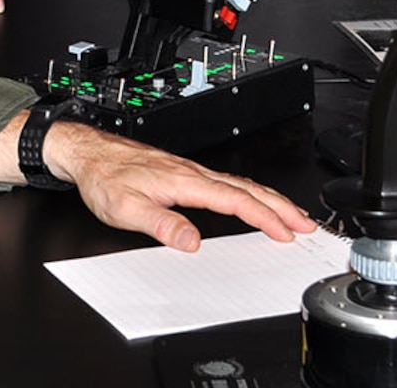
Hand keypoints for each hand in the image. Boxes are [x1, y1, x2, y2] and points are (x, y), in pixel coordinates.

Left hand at [44, 121, 316, 251]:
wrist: (89, 153)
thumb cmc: (105, 178)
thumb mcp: (126, 208)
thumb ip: (162, 224)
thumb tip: (193, 242)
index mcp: (185, 181)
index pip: (235, 200)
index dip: (264, 216)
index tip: (286, 231)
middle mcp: (192, 173)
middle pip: (248, 188)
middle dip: (281, 206)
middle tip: (307, 223)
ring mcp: (191, 172)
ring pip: (241, 184)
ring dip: (270, 199)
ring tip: (292, 214)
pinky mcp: (185, 174)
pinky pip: (228, 184)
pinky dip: (250, 194)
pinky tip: (253, 201)